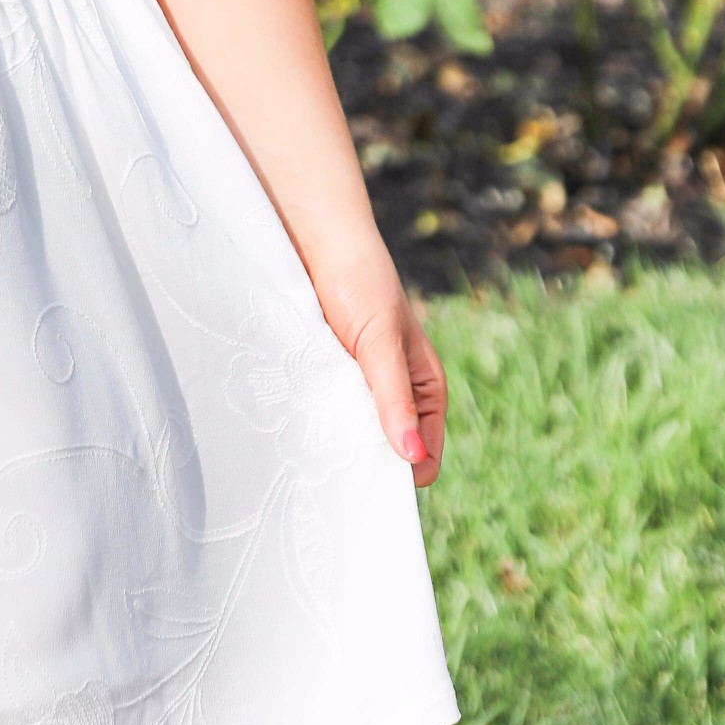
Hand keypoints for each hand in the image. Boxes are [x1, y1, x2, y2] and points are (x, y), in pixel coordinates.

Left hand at [318, 258, 446, 487]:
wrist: (317, 240)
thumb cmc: (361, 282)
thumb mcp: (381, 342)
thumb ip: (394, 397)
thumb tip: (412, 457)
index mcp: (424, 389)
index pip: (423, 455)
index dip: (402, 475)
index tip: (369, 485)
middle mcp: (394, 393)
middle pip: (386, 451)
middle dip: (367, 463)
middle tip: (337, 474)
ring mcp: (358, 387)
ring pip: (353, 436)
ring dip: (338, 442)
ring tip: (317, 450)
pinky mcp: (326, 376)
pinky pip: (325, 414)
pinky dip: (317, 422)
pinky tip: (300, 426)